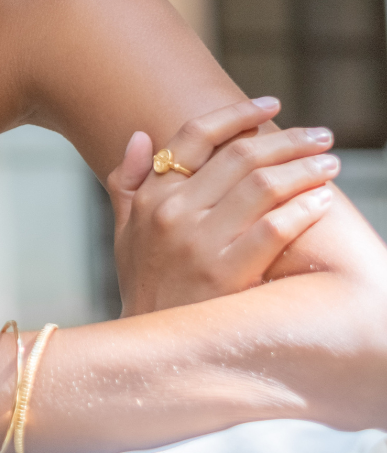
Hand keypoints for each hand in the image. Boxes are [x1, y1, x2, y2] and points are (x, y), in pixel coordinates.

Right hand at [107, 97, 338, 315]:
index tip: (270, 104)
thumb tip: (142, 135)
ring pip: (261, 187)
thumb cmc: (143, 284)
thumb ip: (128, 180)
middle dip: (287, 140)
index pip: (195, 135)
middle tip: (321, 135)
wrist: (151, 348)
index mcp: (152, 194)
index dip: (236, 113)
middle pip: (239, 157)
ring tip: (329, 164)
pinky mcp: (227, 275)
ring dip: (303, 169)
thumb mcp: (123, 229)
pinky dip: (301, 210)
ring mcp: (200, 243)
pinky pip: (272, 230)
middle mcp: (174, 211)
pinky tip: (321, 201)